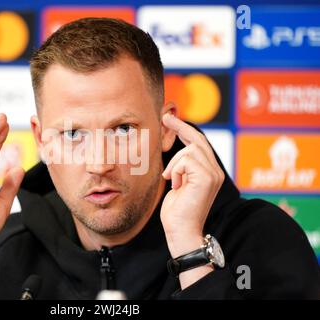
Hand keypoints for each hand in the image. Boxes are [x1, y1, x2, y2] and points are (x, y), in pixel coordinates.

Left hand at [160, 114, 223, 256]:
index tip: (171, 119)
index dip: (185, 130)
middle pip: (198, 140)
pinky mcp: (207, 178)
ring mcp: (213, 174)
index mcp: (210, 173)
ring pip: (190, 149)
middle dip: (180, 127)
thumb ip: (183, 168)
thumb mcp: (178, 183)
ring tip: (171, 179)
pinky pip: (186, 160)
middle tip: (165, 117)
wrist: (181, 231)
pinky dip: (175, 170)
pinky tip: (176, 185)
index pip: (200, 144)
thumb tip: (178, 150)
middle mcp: (216, 172)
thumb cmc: (177, 211)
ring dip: (174, 163)